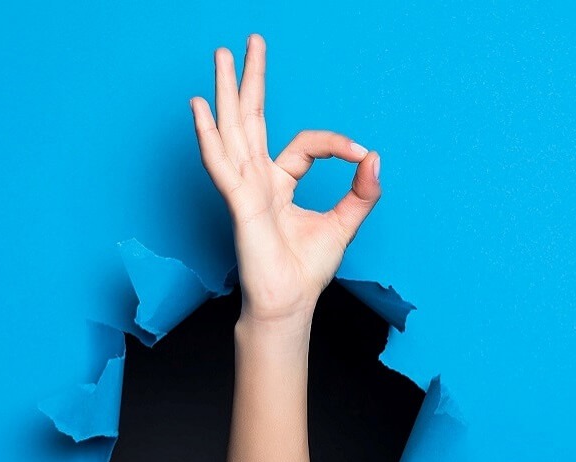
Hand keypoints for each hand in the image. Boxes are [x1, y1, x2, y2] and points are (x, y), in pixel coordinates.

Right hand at [190, 34, 381, 329]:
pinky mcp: (239, 204)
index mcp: (279, 183)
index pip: (304, 145)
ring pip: (233, 131)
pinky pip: (222, 165)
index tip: (361, 155)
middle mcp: (257, 180)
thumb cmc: (306, 270)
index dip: (334, 144)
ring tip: (221, 56)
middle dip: (250, 80)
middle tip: (249, 42)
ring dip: (226, 92)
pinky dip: (210, 136)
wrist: (289, 304)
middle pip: (251, 120)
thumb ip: (362, 192)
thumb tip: (375, 157)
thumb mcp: (344, 223)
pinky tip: (200, 108)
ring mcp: (244, 189)